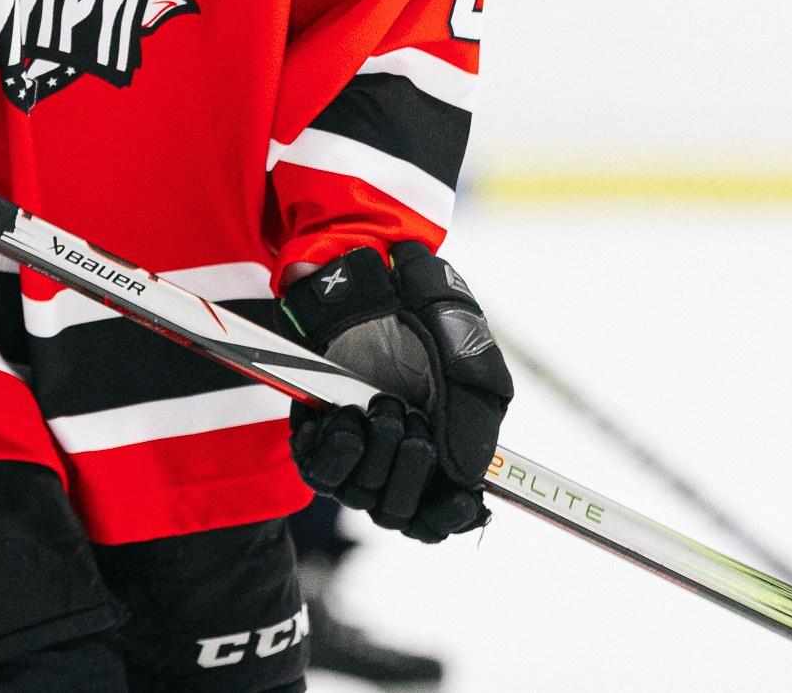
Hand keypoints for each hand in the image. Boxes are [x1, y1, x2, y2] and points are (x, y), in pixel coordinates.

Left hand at [282, 242, 512, 541]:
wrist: (367, 275)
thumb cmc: (424, 312)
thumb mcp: (467, 356)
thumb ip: (473, 418)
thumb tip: (467, 479)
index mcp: (442, 443)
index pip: (443, 513)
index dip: (448, 516)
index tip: (454, 501)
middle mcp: (397, 454)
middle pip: (401, 511)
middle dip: (410, 467)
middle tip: (409, 417)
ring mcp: (357, 446)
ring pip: (362, 497)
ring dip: (374, 454)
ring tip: (379, 403)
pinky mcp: (318, 433)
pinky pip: (319, 472)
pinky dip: (334, 450)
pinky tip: (344, 418)